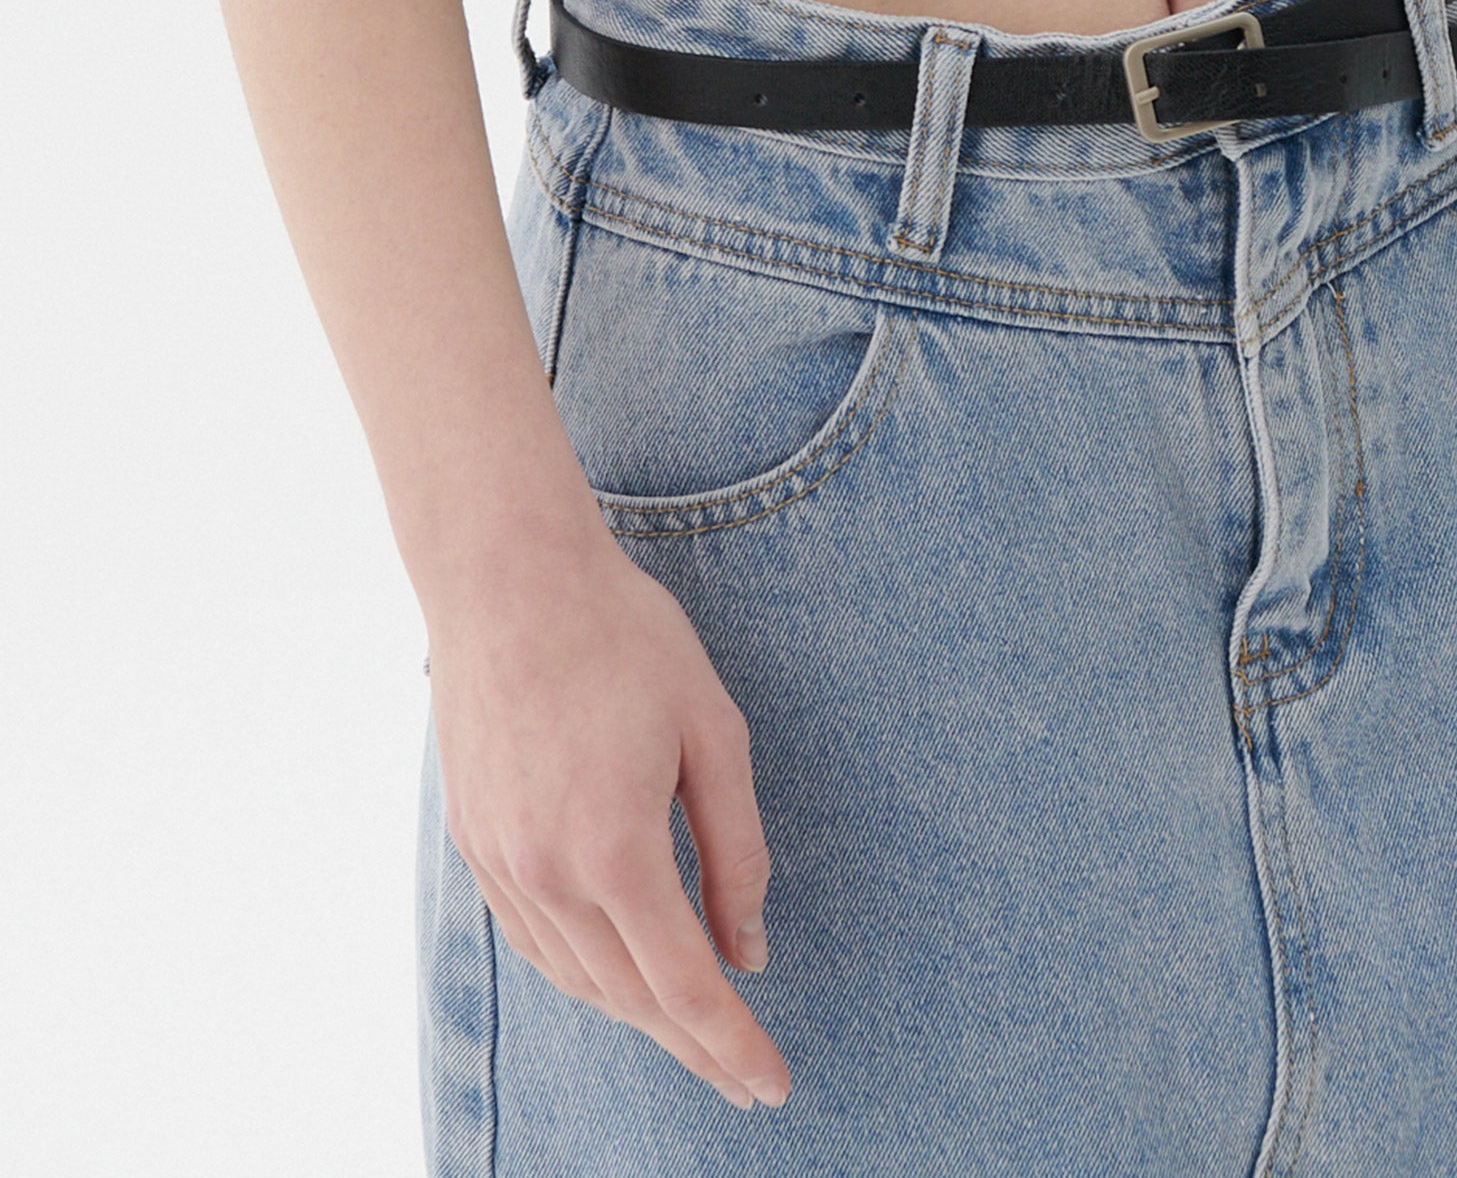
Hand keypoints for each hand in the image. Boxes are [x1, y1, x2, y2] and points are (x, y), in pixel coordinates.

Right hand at [427, 530, 790, 1109]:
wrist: (508, 578)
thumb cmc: (624, 638)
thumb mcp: (714, 731)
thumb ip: (738, 850)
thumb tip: (751, 951)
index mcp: (615, 850)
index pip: (685, 986)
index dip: (734, 1044)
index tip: (773, 1085)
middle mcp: (546, 876)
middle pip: (632, 1000)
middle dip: (696, 1048)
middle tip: (746, 1078)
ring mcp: (501, 865)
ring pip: (579, 981)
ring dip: (640, 1016)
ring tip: (695, 1032)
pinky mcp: (475, 845)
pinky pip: (536, 943)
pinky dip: (586, 973)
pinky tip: (620, 973)